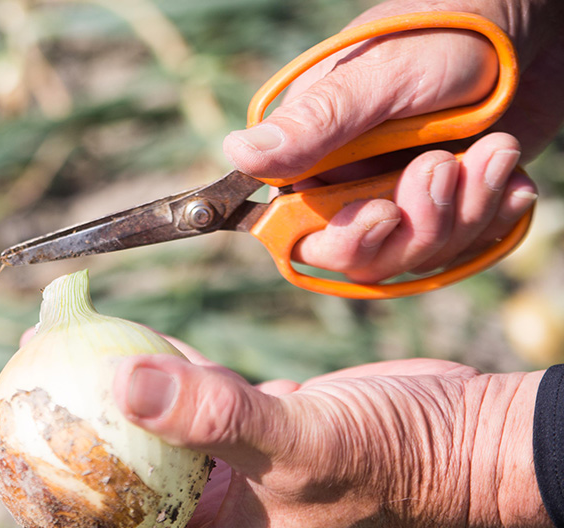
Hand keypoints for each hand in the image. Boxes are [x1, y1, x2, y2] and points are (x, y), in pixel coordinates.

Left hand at [0, 347, 551, 527]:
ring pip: (142, 443)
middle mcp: (212, 517)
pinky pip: (187, 404)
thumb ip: (212, 415)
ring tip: (45, 355)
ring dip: (96, 405)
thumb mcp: (296, 439)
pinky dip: (160, 373)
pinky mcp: (251, 428)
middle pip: (110, 503)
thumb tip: (120, 384)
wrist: (459, 434)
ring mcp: (231, 473)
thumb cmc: (392, 462)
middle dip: (50, 467)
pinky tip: (134, 334)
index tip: (24, 504)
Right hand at [223, 0, 563, 283]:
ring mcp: (402, 196)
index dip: (341, 239)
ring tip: (496, 148)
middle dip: (413, 227)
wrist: (535, 26)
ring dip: (465, 211)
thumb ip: (316, 122)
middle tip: (444, 166)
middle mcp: (351, 183)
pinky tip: (508, 173)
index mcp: (314, 154)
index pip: (300, 230)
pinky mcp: (450, 205)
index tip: (382, 213)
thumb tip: (237, 152)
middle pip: (361, 257)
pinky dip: (493, 216)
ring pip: (415, 254)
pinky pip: (462, 246)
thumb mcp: (382, 75)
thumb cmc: (450, 32)